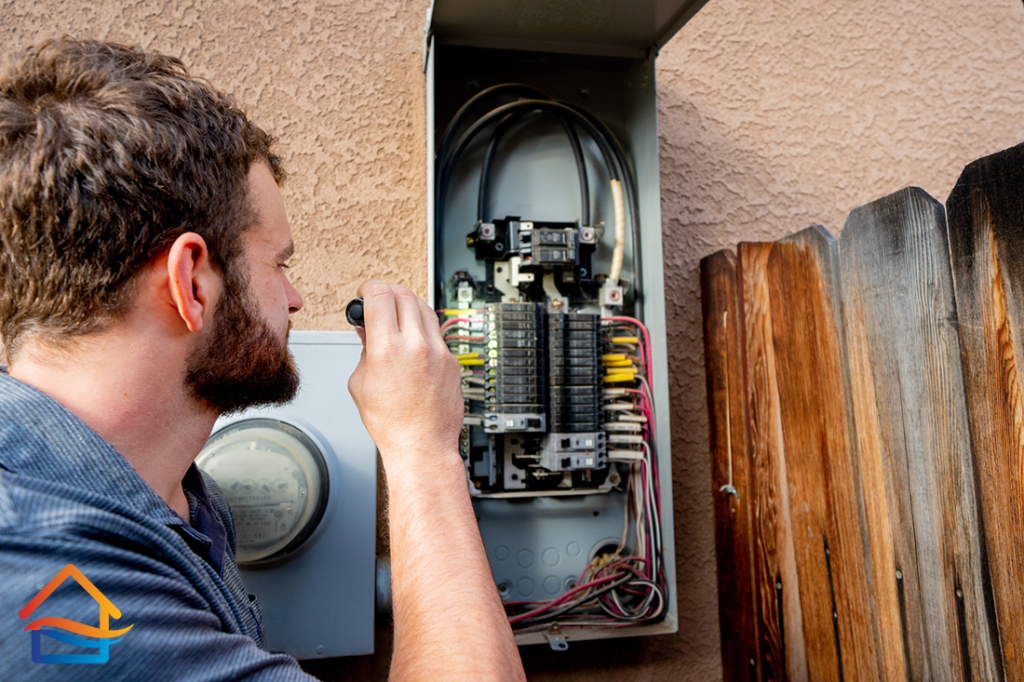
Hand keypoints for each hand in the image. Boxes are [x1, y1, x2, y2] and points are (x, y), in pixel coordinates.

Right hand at [347, 280, 463, 471]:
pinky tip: (412, 339)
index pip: (380, 295)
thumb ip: (363, 351)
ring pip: (424, 308)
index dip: (368, 288)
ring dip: (407, 305)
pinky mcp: (451, 361)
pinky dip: (422, 327)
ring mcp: (438, 352)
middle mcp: (417, 345)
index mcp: (388, 349)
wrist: (422, 445)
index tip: (364, 293)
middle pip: (404, 294)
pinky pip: (436, 331)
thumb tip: (366, 332)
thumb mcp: (360, 383)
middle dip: (387, 292)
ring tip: (395, 317)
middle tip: (378, 301)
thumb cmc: (392, 423)